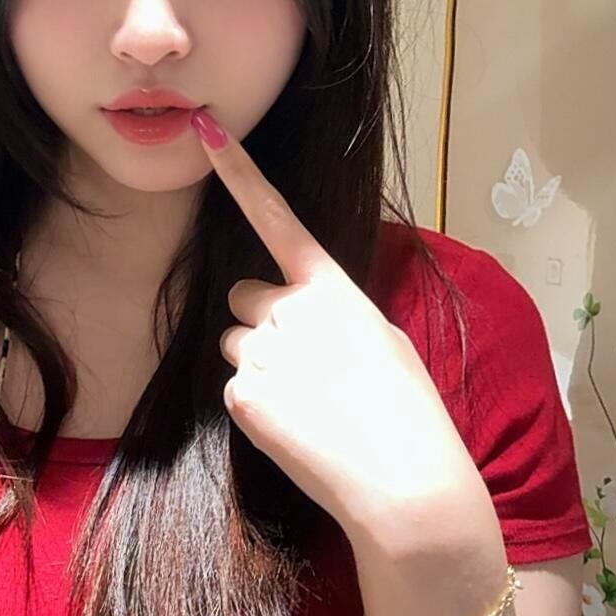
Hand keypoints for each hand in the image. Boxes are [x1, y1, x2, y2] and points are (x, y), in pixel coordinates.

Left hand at [191, 108, 493, 547]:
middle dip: (262, 322)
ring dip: (258, 366)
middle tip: (305, 366)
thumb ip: (334, 312)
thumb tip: (299, 311)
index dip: (239, 173)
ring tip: (308, 403)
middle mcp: (290, 309)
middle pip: (245, 298)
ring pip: (236, 344)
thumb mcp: (383, 341)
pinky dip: (258, 408)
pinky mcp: (242, 397)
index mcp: (332, 288)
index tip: (208, 131)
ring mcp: (261, 353)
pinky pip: (236, 390)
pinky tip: (298, 429)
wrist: (404, 485)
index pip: (277, 217)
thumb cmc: (408, 413)